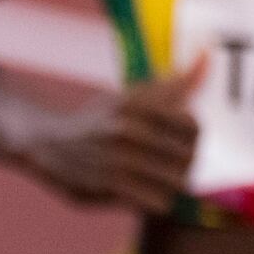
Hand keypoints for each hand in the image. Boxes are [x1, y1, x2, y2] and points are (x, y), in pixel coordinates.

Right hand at [17, 53, 206, 213]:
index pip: (193, 127)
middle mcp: (126, 132)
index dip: (194, 136)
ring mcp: (115, 162)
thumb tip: (207, 51)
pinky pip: (157, 202)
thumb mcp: (132, 96)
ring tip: (159, 177)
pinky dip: (157, 199)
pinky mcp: (107, 190)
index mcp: (136, 106)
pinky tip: (145, 191)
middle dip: (186, 161)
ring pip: (176, 183)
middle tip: (173, 161)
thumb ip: (174, 82)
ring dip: (172, 183)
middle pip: (188, 157)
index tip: (181, 138)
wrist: (46, 143)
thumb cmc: (98, 120)